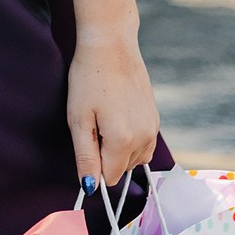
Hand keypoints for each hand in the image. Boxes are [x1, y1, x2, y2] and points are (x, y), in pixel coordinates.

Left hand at [65, 28, 158, 185]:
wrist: (111, 46)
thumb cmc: (89, 80)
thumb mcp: (79, 119)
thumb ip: (85, 156)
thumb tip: (90, 187)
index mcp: (123, 140)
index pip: (109, 177)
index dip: (93, 167)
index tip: (85, 144)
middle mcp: (144, 138)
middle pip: (122, 168)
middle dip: (105, 157)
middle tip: (93, 126)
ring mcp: (153, 127)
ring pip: (135, 157)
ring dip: (118, 149)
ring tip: (104, 118)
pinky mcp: (155, 117)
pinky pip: (143, 143)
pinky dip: (129, 138)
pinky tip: (116, 115)